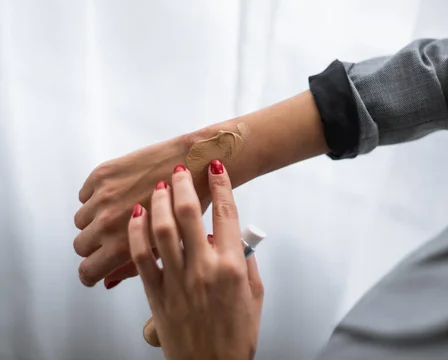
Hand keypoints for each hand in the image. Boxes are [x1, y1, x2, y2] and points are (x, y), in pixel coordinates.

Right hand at [73, 135, 209, 286]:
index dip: (90, 274)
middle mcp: (107, 222)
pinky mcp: (103, 174)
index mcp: (122, 245)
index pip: (87, 270)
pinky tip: (119, 195)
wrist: (197, 162)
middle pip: (80, 245)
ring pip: (81, 220)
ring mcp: (103, 197)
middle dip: (94, 246)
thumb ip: (135, 266)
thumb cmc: (191, 207)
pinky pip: (84, 195)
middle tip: (111, 239)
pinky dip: (95, 197)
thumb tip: (109, 280)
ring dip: (94, 220)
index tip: (94, 271)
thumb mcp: (167, 249)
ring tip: (118, 214)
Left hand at [129, 160, 263, 359]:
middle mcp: (203, 269)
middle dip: (183, 185)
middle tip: (179, 170)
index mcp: (231, 267)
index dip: (220, 185)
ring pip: (162, 231)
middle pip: (189, 214)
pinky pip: (141, 258)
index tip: (216, 168)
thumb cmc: (235, 336)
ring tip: (159, 187)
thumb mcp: (254, 294)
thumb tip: (235, 239)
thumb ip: (246, 262)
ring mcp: (177, 281)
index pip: (226, 214)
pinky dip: (137, 234)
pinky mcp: (156, 294)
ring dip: (160, 203)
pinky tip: (138, 218)